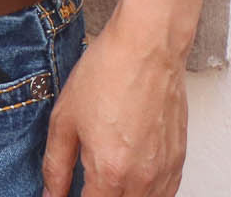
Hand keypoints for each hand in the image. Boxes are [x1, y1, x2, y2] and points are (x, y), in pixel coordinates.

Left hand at [42, 22, 187, 196]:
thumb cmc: (107, 75)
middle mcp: (143, 179)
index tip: (67, 193)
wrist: (147, 48)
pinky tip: (130, 177)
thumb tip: (50, 194)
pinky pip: (165, 194)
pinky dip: (147, 192)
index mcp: (110, 171)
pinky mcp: (180, 160)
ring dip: (123, 196)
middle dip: (100, 196)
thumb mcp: (64, 119)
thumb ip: (56, 165)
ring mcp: (165, 172)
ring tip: (107, 176)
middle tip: (86, 181)